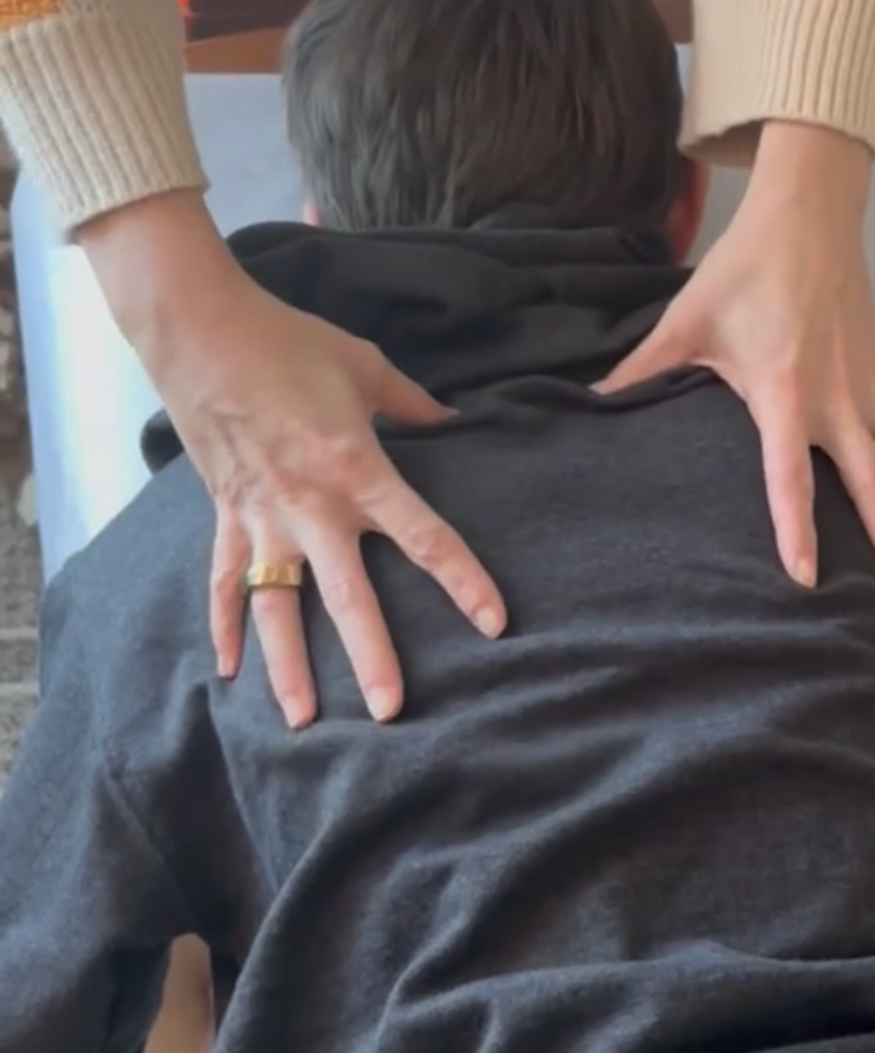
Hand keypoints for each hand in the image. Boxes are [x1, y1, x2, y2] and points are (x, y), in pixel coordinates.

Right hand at [81, 194, 506, 727]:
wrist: (202, 332)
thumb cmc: (290, 343)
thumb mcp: (366, 368)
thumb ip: (415, 405)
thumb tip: (453, 423)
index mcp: (357, 469)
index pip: (424, 537)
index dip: (463, 581)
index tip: (494, 622)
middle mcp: (311, 507)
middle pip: (348, 596)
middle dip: (371, 657)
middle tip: (391, 712)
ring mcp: (261, 519)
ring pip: (277, 607)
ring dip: (287, 667)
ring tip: (302, 720)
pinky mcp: (225, 516)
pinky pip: (224, 583)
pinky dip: (224, 628)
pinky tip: (229, 673)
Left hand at [598, 124, 874, 600]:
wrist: (808, 212)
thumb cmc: (744, 267)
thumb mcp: (686, 319)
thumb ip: (642, 369)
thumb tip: (591, 399)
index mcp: (783, 391)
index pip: (790, 478)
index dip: (798, 530)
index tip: (809, 580)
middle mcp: (835, 399)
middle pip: (872, 486)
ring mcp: (867, 387)